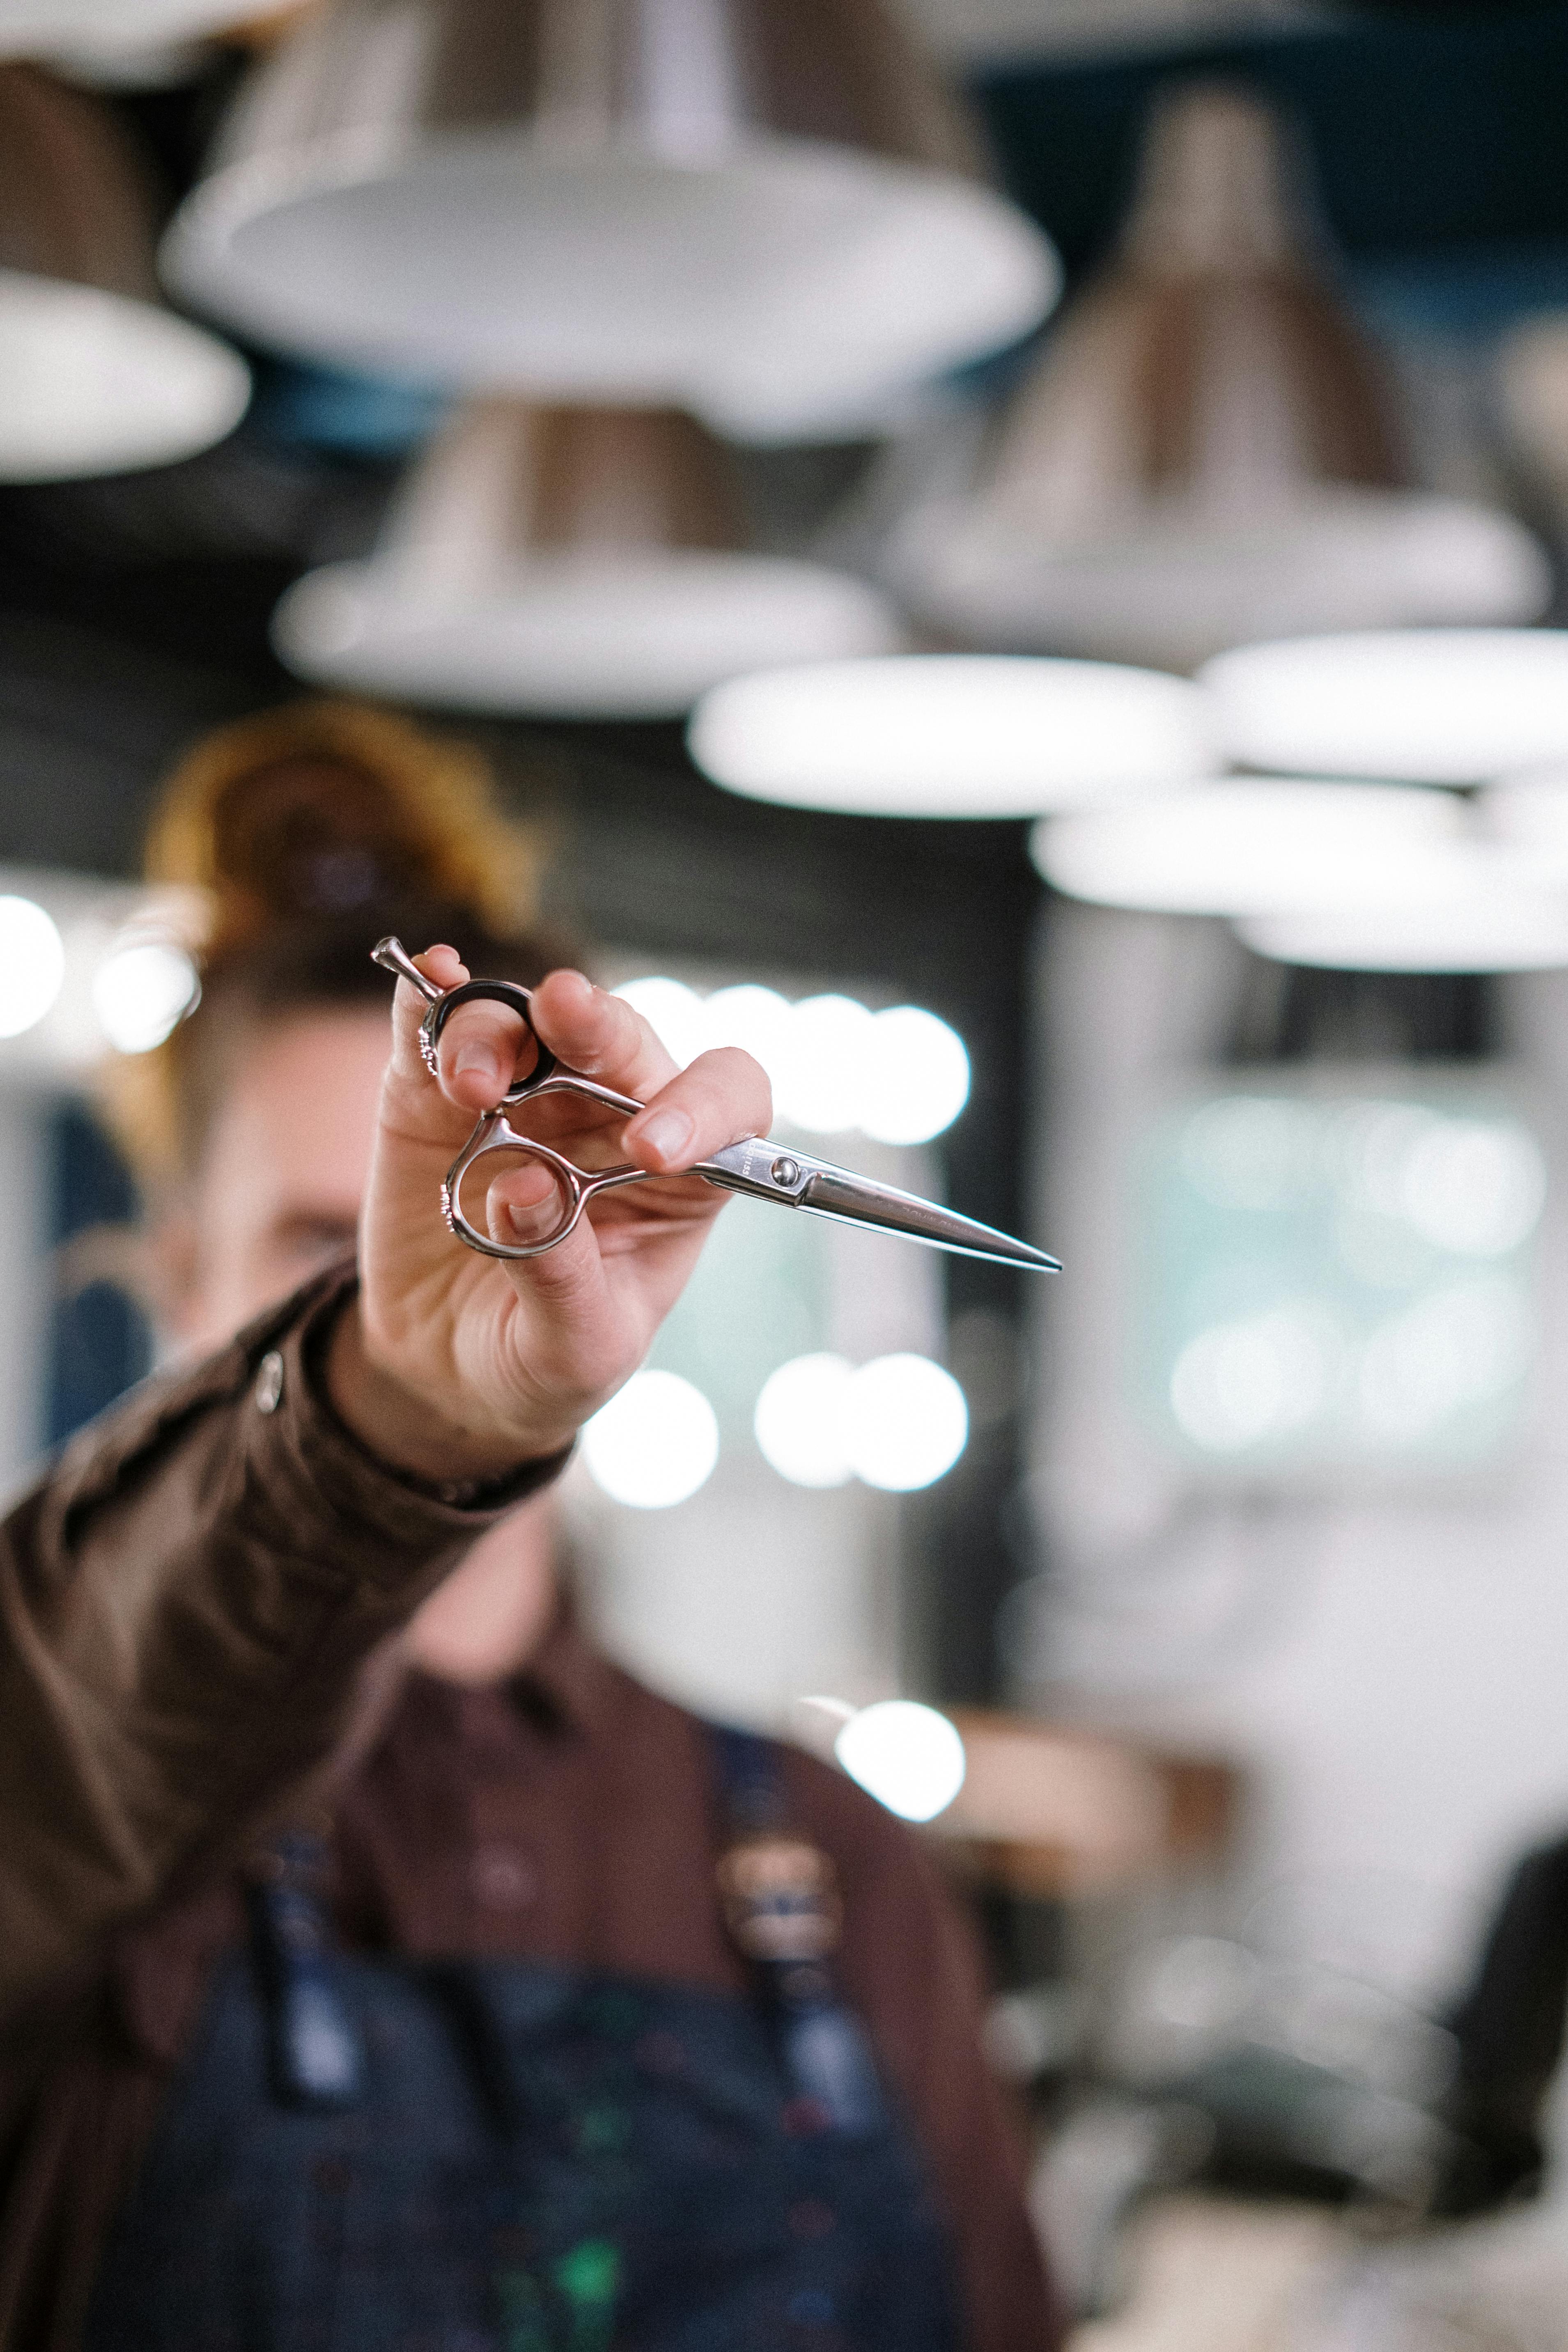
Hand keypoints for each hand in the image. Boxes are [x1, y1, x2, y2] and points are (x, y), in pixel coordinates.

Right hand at [329, 945, 770, 1479]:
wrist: (442, 1371)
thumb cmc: (540, 1360)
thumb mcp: (574, 1352)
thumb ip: (561, 1280)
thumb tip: (525, 1189)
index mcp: (680, 1176)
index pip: (728, 1108)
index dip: (704, 1105)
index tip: (652, 1146)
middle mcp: (611, 1116)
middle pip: (622, 1041)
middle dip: (595, 1023)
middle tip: (563, 1009)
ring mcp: (524, 1095)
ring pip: (527, 1024)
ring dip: (500, 1033)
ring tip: (469, 1087)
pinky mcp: (436, 1093)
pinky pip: (441, 1025)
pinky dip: (435, 997)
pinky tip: (432, 977)